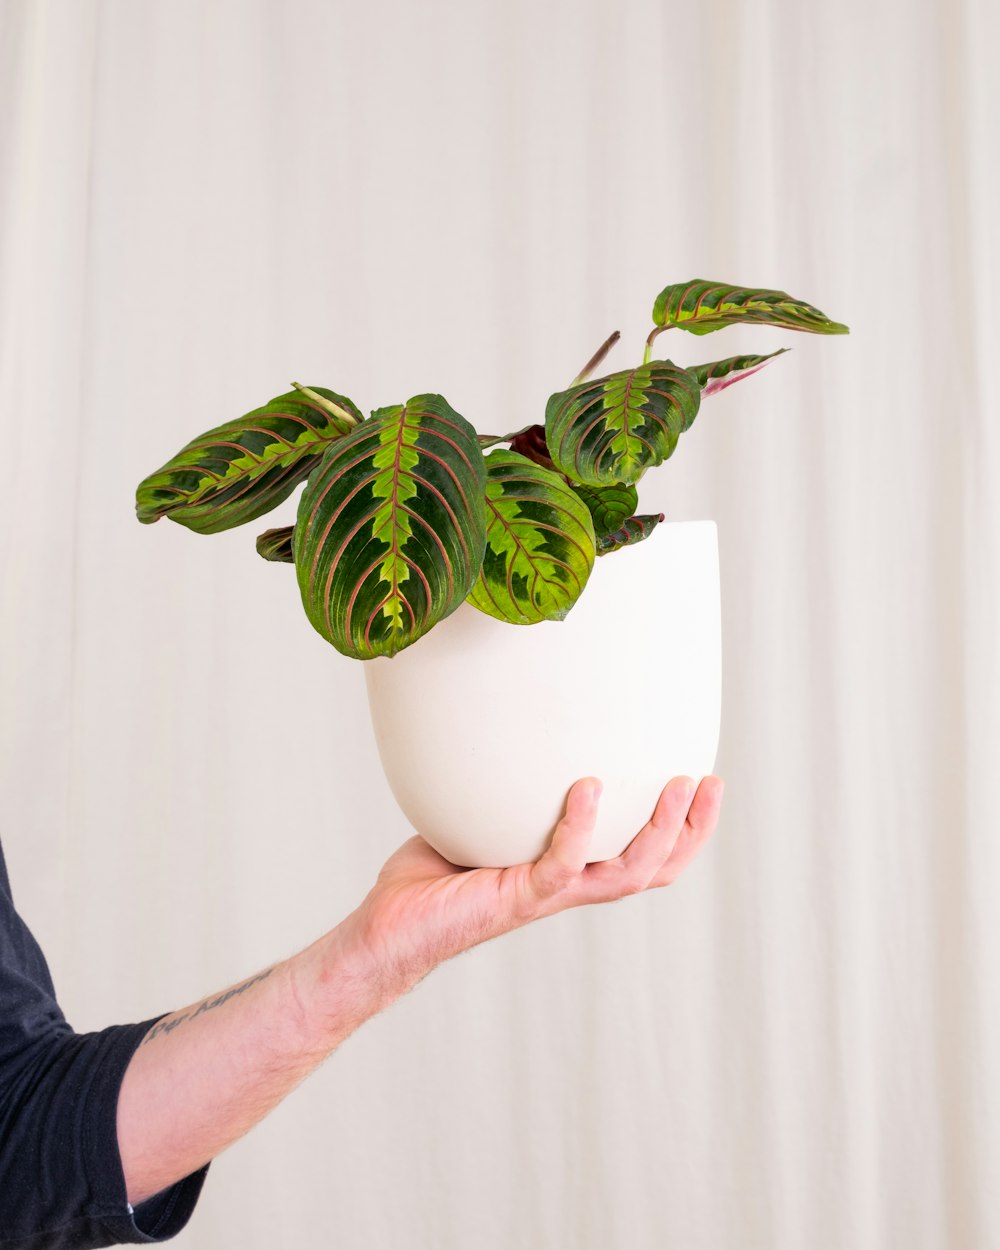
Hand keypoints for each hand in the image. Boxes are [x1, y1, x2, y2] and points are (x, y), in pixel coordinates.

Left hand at [340, 775, 723, 998]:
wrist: (388, 930)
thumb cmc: (429, 877)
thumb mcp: (478, 817)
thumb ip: (505, 786)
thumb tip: (511, 726)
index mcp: (568, 871)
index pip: (642, 856)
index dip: (683, 830)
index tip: (705, 781)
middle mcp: (568, 886)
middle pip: (653, 869)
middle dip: (691, 830)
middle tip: (710, 782)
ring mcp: (545, 895)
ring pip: (624, 873)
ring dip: (658, 831)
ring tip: (678, 784)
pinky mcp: (515, 898)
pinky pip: (561, 864)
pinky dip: (579, 827)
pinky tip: (590, 788)